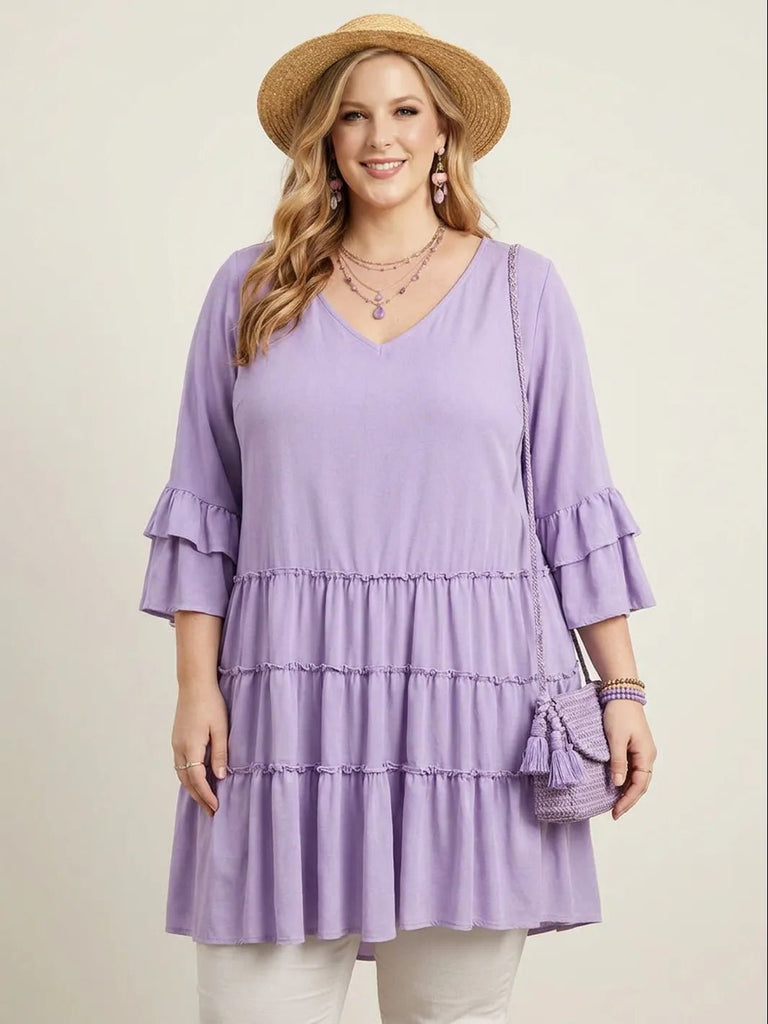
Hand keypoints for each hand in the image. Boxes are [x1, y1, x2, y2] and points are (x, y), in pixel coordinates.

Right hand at [171, 681, 228, 816]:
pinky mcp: (177, 738)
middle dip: (198, 797)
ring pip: (181, 773)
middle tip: (210, 811)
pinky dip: (188, 776)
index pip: (197, 779)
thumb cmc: (211, 703)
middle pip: (186, 781)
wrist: (194, 684)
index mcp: (190, 746)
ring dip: (192, 788)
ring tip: (205, 800)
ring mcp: (175, 743)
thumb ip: (220, 753)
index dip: (206, 795)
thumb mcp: (220, 728)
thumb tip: (219, 777)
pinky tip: (197, 779)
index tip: (215, 807)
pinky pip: (180, 764)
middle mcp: (179, 748)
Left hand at [602, 700, 657, 819]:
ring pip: (636, 777)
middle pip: (640, 785)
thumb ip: (617, 762)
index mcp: (646, 755)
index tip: (615, 813)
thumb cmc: (618, 714)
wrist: (621, 692)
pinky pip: (632, 768)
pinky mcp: (635, 746)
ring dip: (627, 791)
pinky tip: (615, 784)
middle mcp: (647, 755)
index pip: (639, 786)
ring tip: (614, 803)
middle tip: (614, 813)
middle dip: (628, 800)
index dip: (628, 801)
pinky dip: (625, 779)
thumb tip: (617, 784)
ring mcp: (642, 751)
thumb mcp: (615, 739)